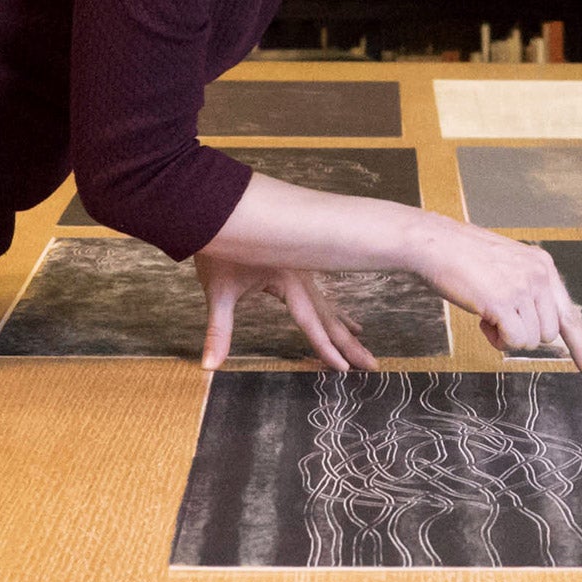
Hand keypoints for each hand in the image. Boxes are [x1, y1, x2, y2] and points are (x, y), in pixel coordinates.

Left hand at [196, 254, 374, 371]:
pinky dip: (334, 311)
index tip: (344, 369)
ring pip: (328, 306)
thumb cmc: (218, 251)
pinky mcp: (297, 270)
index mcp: (288, 280)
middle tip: (371, 364)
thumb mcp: (218, 291)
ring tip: (363, 343)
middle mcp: (301, 276)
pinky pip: (321, 296)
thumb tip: (209, 365)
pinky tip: (347, 320)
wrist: (219, 212)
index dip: (326, 348)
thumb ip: (219, 330)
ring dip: (344, 327)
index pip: (311, 322)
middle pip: (328, 316)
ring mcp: (302, 271)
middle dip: (349, 343)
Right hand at [412, 220, 581, 375]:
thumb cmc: (463, 257)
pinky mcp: (503, 302)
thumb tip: (535, 327)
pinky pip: (513, 341)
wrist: (435, 244)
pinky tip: (483, 321)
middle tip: (498, 318)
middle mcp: (539, 275)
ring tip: (487, 315)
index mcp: (543, 265)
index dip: (580, 346)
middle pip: (548, 334)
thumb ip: (527, 289)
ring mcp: (523, 288)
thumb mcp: (508, 265)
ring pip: (531, 341)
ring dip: (507, 337)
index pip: (568, 313)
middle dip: (523, 334)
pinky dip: (497, 340)